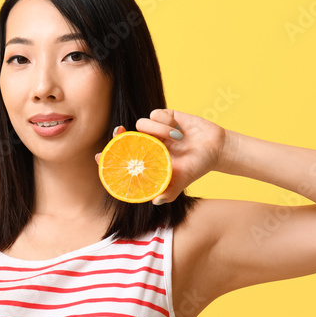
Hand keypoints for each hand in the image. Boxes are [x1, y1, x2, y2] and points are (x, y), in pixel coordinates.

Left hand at [95, 108, 227, 204]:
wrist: (216, 148)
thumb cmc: (197, 166)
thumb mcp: (183, 180)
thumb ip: (170, 191)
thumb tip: (155, 201)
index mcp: (147, 159)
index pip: (123, 157)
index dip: (109, 156)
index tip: (99, 157)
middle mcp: (148, 144)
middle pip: (124, 137)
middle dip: (118, 135)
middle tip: (118, 133)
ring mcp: (155, 129)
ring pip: (141, 124)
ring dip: (157, 130)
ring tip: (175, 139)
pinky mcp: (165, 116)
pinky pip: (155, 114)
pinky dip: (165, 123)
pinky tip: (178, 131)